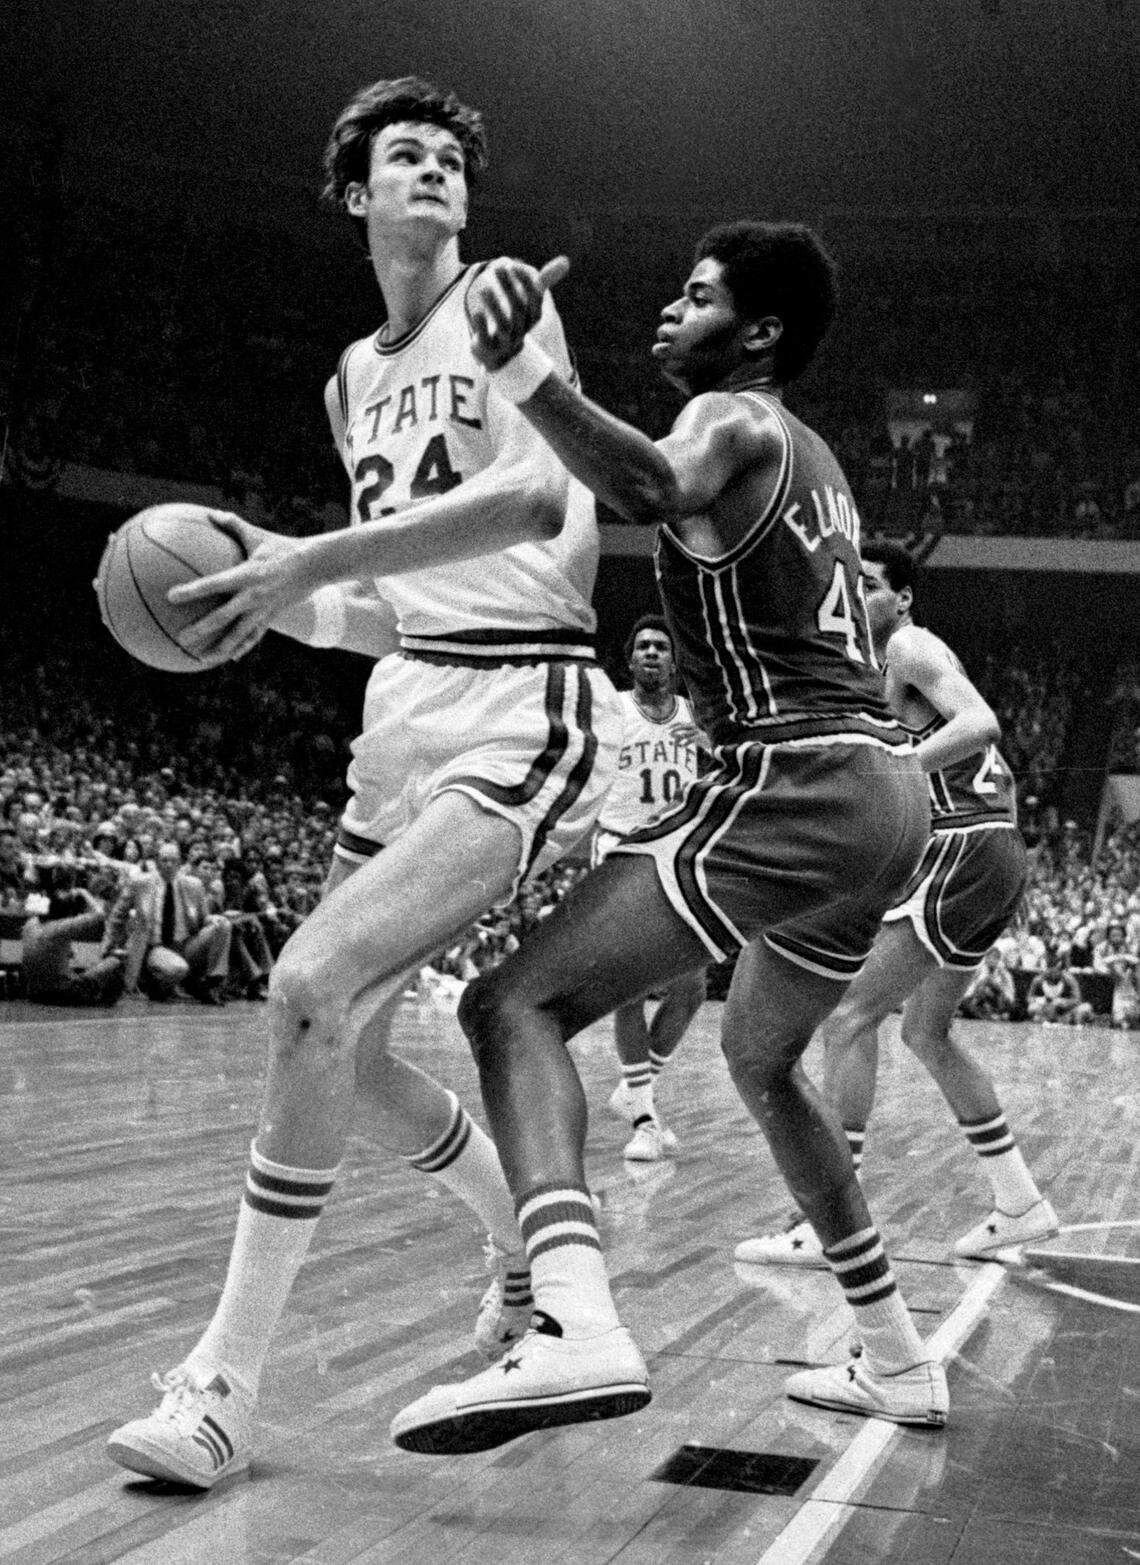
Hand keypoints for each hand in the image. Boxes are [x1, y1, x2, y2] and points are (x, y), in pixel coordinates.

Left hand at [168, 522, 309, 661]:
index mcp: (246, 575)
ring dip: (220, 648)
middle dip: (201, 629)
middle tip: (180, 639)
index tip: (171, 596)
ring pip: (239, 635)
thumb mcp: (257, 534)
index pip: (213, 584)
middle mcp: (253, 596)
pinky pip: (255, 636)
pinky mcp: (272, 617)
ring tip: (202, 660)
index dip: (192, 591)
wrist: (315, 566)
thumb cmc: (283, 547)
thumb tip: (210, 513)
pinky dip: (243, 647)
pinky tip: (230, 658)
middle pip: (223, 617)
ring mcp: (263, 610)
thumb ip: (232, 524)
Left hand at [467, 255, 569, 370]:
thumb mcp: (530, 303)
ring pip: (503, 326)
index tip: (513, 265)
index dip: (525, 283)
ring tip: (483, 288)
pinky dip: (482, 326)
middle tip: (497, 268)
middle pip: (518, 310)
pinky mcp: (489, 350)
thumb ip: (543, 282)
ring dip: (494, 306)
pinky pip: (486, 339)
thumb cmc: (516, 322)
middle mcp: (522, 330)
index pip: (535, 300)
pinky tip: (476, 312)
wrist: (502, 358)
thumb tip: (565, 261)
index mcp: (532, 318)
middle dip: (509, 288)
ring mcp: (506, 342)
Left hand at [671, 721, 709, 749]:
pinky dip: (686, 743)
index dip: (673, 725)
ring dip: (679, 739)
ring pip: (686, 734)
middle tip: (668, 733)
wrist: (708, 743)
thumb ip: (679, 736)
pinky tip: (682, 747)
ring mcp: (697, 731)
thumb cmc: (696, 740)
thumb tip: (670, 735)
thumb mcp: (687, 737)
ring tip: (674, 744)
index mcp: (690, 725)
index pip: (680, 723)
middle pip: (683, 726)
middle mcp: (693, 727)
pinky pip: (691, 739)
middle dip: (675, 729)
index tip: (667, 728)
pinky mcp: (700, 737)